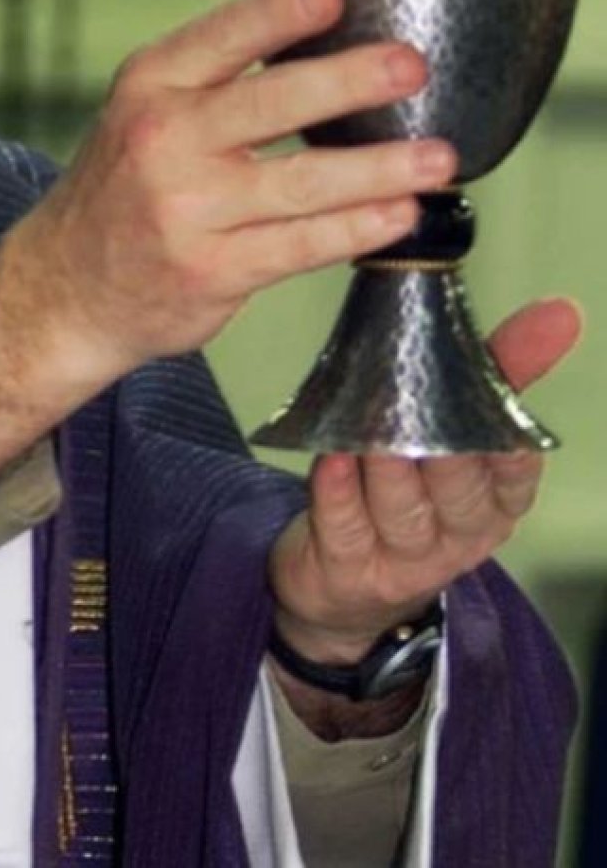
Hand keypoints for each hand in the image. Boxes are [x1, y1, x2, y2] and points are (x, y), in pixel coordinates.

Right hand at [0, 0, 456, 481]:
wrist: (64, 291)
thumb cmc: (121, 198)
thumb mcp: (141, 116)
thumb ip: (213, 84)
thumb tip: (331, 53)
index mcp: (150, 88)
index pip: (226, 37)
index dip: (284, 14)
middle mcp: (164, 143)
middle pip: (275, 102)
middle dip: (354, 81)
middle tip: (410, 70)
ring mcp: (187, 211)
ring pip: (302, 182)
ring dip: (380, 168)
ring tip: (435, 158)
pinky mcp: (211, 271)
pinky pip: (301, 245)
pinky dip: (357, 229)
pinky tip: (396, 215)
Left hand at [269, 298, 583, 664]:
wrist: (342, 578)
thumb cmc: (406, 487)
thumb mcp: (451, 431)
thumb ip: (495, 371)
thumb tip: (560, 311)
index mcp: (495, 500)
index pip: (513, 472)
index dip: (508, 443)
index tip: (499, 413)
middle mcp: (458, 532)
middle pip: (458, 491)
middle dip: (444, 449)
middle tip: (421, 403)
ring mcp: (403, 557)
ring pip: (401, 510)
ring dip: (387, 469)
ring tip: (373, 431)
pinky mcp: (348, 568)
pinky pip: (345, 528)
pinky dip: (337, 494)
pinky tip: (330, 460)